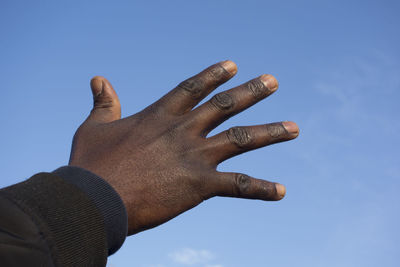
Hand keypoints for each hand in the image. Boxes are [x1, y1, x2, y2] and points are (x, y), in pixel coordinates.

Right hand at [69, 61, 298, 234]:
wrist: (95, 199)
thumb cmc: (91, 165)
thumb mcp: (95, 127)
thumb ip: (104, 103)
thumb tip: (98, 79)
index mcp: (160, 116)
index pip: (193, 88)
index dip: (213, 75)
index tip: (232, 65)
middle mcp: (183, 131)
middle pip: (224, 105)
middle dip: (251, 92)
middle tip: (273, 81)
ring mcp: (194, 156)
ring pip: (241, 138)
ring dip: (270, 132)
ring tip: (294, 128)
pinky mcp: (199, 185)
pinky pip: (238, 186)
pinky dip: (260, 189)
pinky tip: (281, 191)